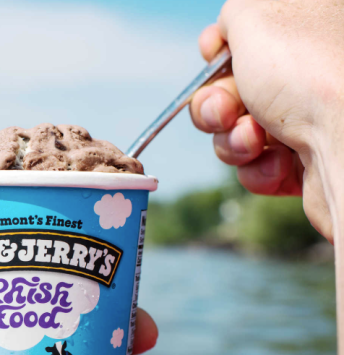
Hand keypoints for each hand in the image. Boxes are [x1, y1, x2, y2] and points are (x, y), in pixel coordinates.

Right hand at [189, 0, 343, 241]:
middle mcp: (311, 74)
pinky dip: (258, 168)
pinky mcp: (307, 163)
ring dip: (234, 140)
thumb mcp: (256, 18)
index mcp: (311, 31)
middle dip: (216, 105)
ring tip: (255, 141)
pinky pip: (259, 167)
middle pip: (233, 91)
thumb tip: (223, 36)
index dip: (219, 52)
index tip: (214, 57)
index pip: (246, 39)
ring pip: (239, 134)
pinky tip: (279, 163)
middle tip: (225, 111)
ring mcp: (310, 120)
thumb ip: (232, 16)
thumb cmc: (309, 77)